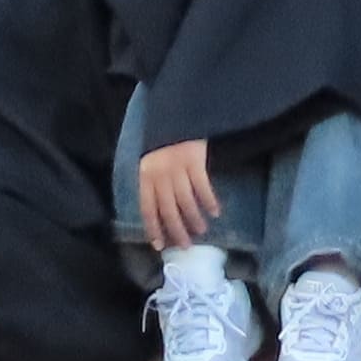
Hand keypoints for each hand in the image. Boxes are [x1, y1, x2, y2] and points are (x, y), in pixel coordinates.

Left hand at [136, 136, 220, 255]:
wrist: (179, 115)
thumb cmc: (166, 144)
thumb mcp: (153, 163)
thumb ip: (154, 185)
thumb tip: (162, 217)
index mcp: (146, 175)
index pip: (148, 208)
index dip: (153, 228)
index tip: (161, 245)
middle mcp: (159, 173)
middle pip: (167, 208)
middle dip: (176, 229)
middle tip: (186, 245)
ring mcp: (177, 166)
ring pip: (185, 200)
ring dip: (194, 218)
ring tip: (201, 230)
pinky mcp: (194, 159)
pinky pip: (202, 186)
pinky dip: (209, 200)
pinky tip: (215, 211)